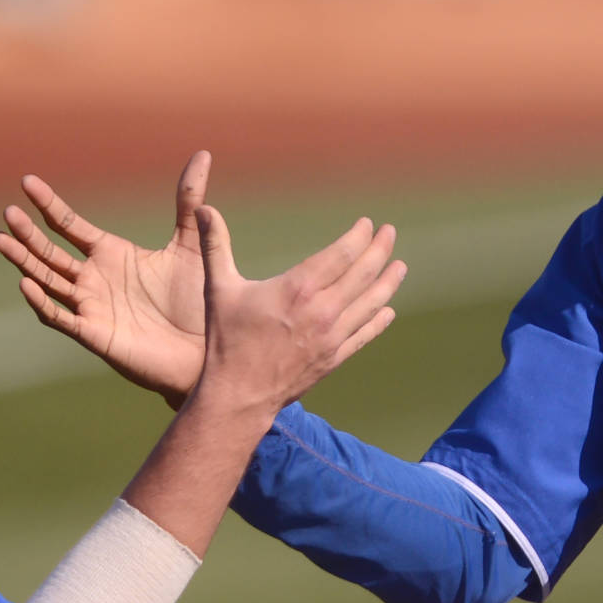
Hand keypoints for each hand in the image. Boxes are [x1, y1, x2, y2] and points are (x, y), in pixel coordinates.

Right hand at [0, 152, 212, 404]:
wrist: (205, 350)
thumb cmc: (197, 300)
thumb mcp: (191, 243)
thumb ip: (189, 200)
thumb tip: (202, 153)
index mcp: (110, 254)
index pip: (69, 225)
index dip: (48, 204)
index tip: (27, 182)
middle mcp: (93, 278)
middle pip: (50, 252)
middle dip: (28, 233)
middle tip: (8, 212)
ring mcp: (90, 307)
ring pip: (47, 280)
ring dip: (25, 262)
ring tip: (1, 240)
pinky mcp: (94, 334)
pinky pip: (60, 317)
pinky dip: (42, 302)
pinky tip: (26, 283)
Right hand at [114, 206, 402, 556]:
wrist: (239, 395)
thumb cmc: (227, 340)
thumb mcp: (218, 288)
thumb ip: (215, 245)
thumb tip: (203, 207)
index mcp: (299, 288)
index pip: (342, 254)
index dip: (358, 236)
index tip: (368, 224)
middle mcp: (323, 310)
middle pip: (364, 274)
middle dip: (380, 250)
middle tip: (391, 233)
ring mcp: (332, 336)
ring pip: (371, 303)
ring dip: (389, 282)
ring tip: (400, 266)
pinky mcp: (334, 358)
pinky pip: (364, 335)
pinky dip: (379, 321)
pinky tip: (388, 310)